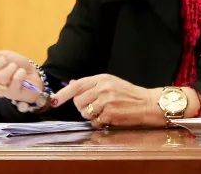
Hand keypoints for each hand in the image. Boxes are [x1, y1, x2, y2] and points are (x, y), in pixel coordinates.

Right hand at [0, 42, 43, 103]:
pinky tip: (22, 73)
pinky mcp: (11, 94)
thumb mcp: (3, 55)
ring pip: (2, 76)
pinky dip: (20, 73)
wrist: (33, 75)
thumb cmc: (16, 65)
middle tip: (5, 59)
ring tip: (16, 67)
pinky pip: (14, 80)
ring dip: (12, 67)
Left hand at [51, 74, 165, 127]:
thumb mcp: (110, 82)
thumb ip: (91, 84)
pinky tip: (108, 118)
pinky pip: (95, 122)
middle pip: (78, 101)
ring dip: (90, 115)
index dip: (63, 94)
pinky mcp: (111, 114)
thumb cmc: (128, 94)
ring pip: (85, 112)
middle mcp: (103, 88)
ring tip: (103, 111)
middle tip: (94, 106)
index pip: (77, 86)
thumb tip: (72, 83)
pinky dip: (99, 122)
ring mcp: (107, 102)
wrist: (147, 103)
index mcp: (102, 78)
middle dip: (82, 107)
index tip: (53, 101)